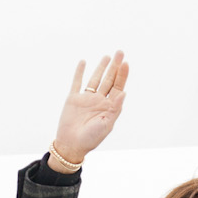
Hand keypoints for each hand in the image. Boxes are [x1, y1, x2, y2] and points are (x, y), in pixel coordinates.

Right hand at [48, 52, 129, 169]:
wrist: (71, 145)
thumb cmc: (91, 138)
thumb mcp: (106, 124)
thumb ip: (115, 108)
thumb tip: (124, 92)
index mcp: (109, 107)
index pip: (118, 87)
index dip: (122, 75)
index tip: (125, 63)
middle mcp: (99, 100)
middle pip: (109, 79)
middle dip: (114, 66)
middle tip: (119, 52)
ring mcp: (86, 99)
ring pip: (95, 79)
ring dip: (101, 68)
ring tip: (107, 57)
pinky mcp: (73, 99)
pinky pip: (77, 83)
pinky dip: (79, 72)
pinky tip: (83, 63)